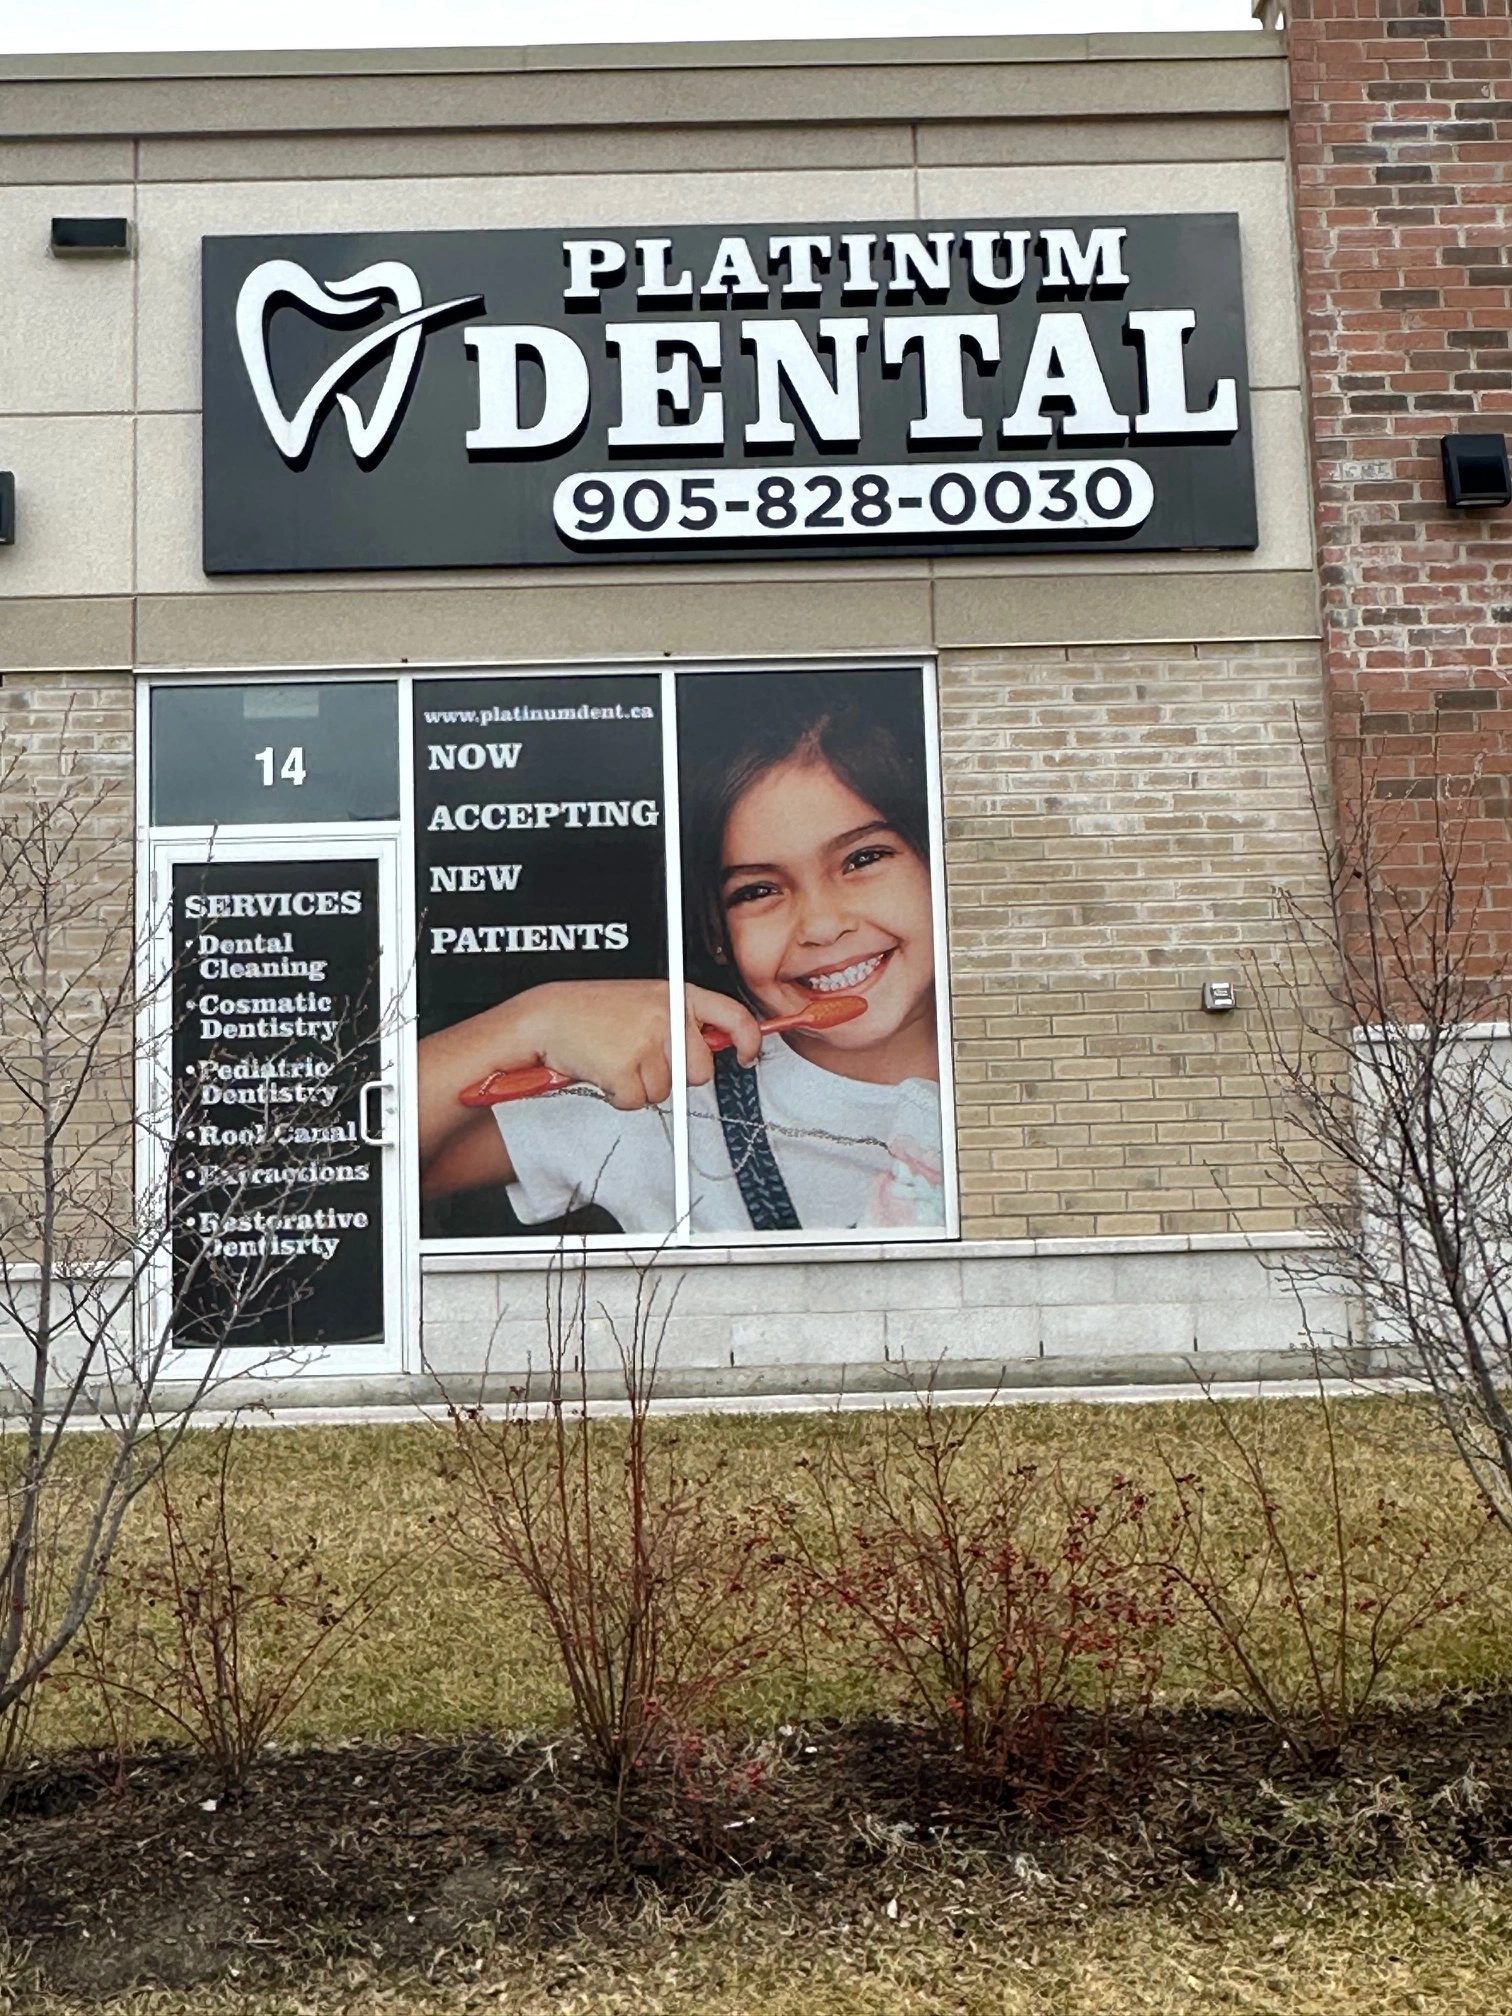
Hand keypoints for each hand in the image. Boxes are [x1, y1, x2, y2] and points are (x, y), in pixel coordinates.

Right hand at [516, 980, 762, 1110]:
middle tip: (644, 1059)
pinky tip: (605, 1070)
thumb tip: (716, 1048)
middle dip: (675, 1076)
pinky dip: (618, 1096)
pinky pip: (635, 1102)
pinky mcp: (625, 1068)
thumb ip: (681, 1021)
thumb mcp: (646, 1002)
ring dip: (640, 1085)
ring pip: (664, 1091)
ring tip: (617, 1058)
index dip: (748, 1040)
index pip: (732, 1016)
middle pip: (699, 1071)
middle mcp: (666, 1016)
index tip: (747, 1054)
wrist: (546, 1017)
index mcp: (676, 995)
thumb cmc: (593, 1012)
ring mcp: (647, 1042)